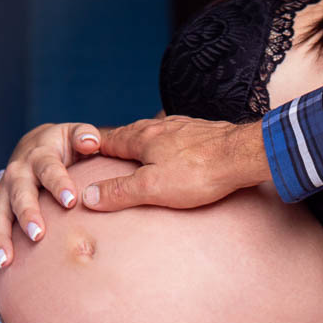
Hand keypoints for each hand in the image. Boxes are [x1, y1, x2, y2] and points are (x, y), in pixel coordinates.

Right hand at [0, 123, 99, 280]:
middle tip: (38, 234)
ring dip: (1, 239)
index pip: (49, 169)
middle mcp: (17, 175)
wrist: (35, 146)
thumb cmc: (63, 144)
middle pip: (20, 195)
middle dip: (27, 214)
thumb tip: (92, 141)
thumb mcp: (74, 133)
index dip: (59, 183)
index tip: (71, 200)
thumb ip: (84, 136)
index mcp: (39, 156)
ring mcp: (4, 194)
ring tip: (7, 261)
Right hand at [86, 116, 269, 210]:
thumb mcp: (152, 187)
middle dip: (116, 143)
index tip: (78, 151)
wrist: (244, 155)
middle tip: (103, 152)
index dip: (92, 146)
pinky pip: (177, 137)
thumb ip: (120, 191)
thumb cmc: (199, 172)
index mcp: (143, 136)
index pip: (107, 140)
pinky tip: (173, 150)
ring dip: (142, 142)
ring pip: (155, 133)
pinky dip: (166, 144)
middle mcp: (161, 126)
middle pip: (130, 134)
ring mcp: (184, 127)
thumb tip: (88, 196)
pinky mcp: (203, 133)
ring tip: (135, 152)